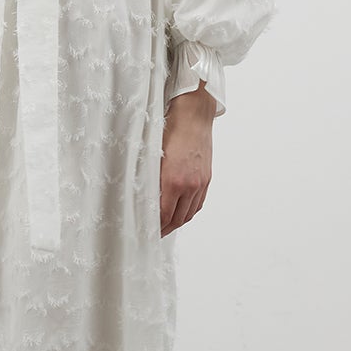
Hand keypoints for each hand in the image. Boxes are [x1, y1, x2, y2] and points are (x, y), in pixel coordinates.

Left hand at [159, 83, 214, 235]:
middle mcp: (189, 185)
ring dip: (178, 222)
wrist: (194, 116)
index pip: (163, 214)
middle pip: (178, 218)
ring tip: (167, 226)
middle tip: (155, 233)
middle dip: (166, 229)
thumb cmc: (171, 130)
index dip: (156, 227)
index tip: (148, 232)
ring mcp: (200, 182)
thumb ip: (151, 178)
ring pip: (190, 213)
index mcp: (173, 180)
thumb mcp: (155, 155)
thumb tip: (144, 196)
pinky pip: (199, 203)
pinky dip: (190, 211)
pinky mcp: (207, 178)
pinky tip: (182, 212)